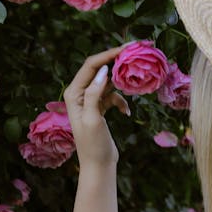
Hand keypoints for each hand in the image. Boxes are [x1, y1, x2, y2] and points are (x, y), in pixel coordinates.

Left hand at [64, 46, 130, 167]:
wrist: (98, 165)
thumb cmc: (93, 144)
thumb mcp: (93, 118)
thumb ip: (95, 93)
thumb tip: (104, 70)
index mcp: (74, 93)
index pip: (91, 65)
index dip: (109, 53)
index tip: (128, 47)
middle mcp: (79, 93)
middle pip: (100, 69)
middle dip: (117, 61)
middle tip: (138, 52)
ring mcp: (90, 100)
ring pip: (108, 81)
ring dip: (122, 81)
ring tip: (136, 80)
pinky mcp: (100, 108)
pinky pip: (113, 96)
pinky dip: (121, 101)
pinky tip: (127, 112)